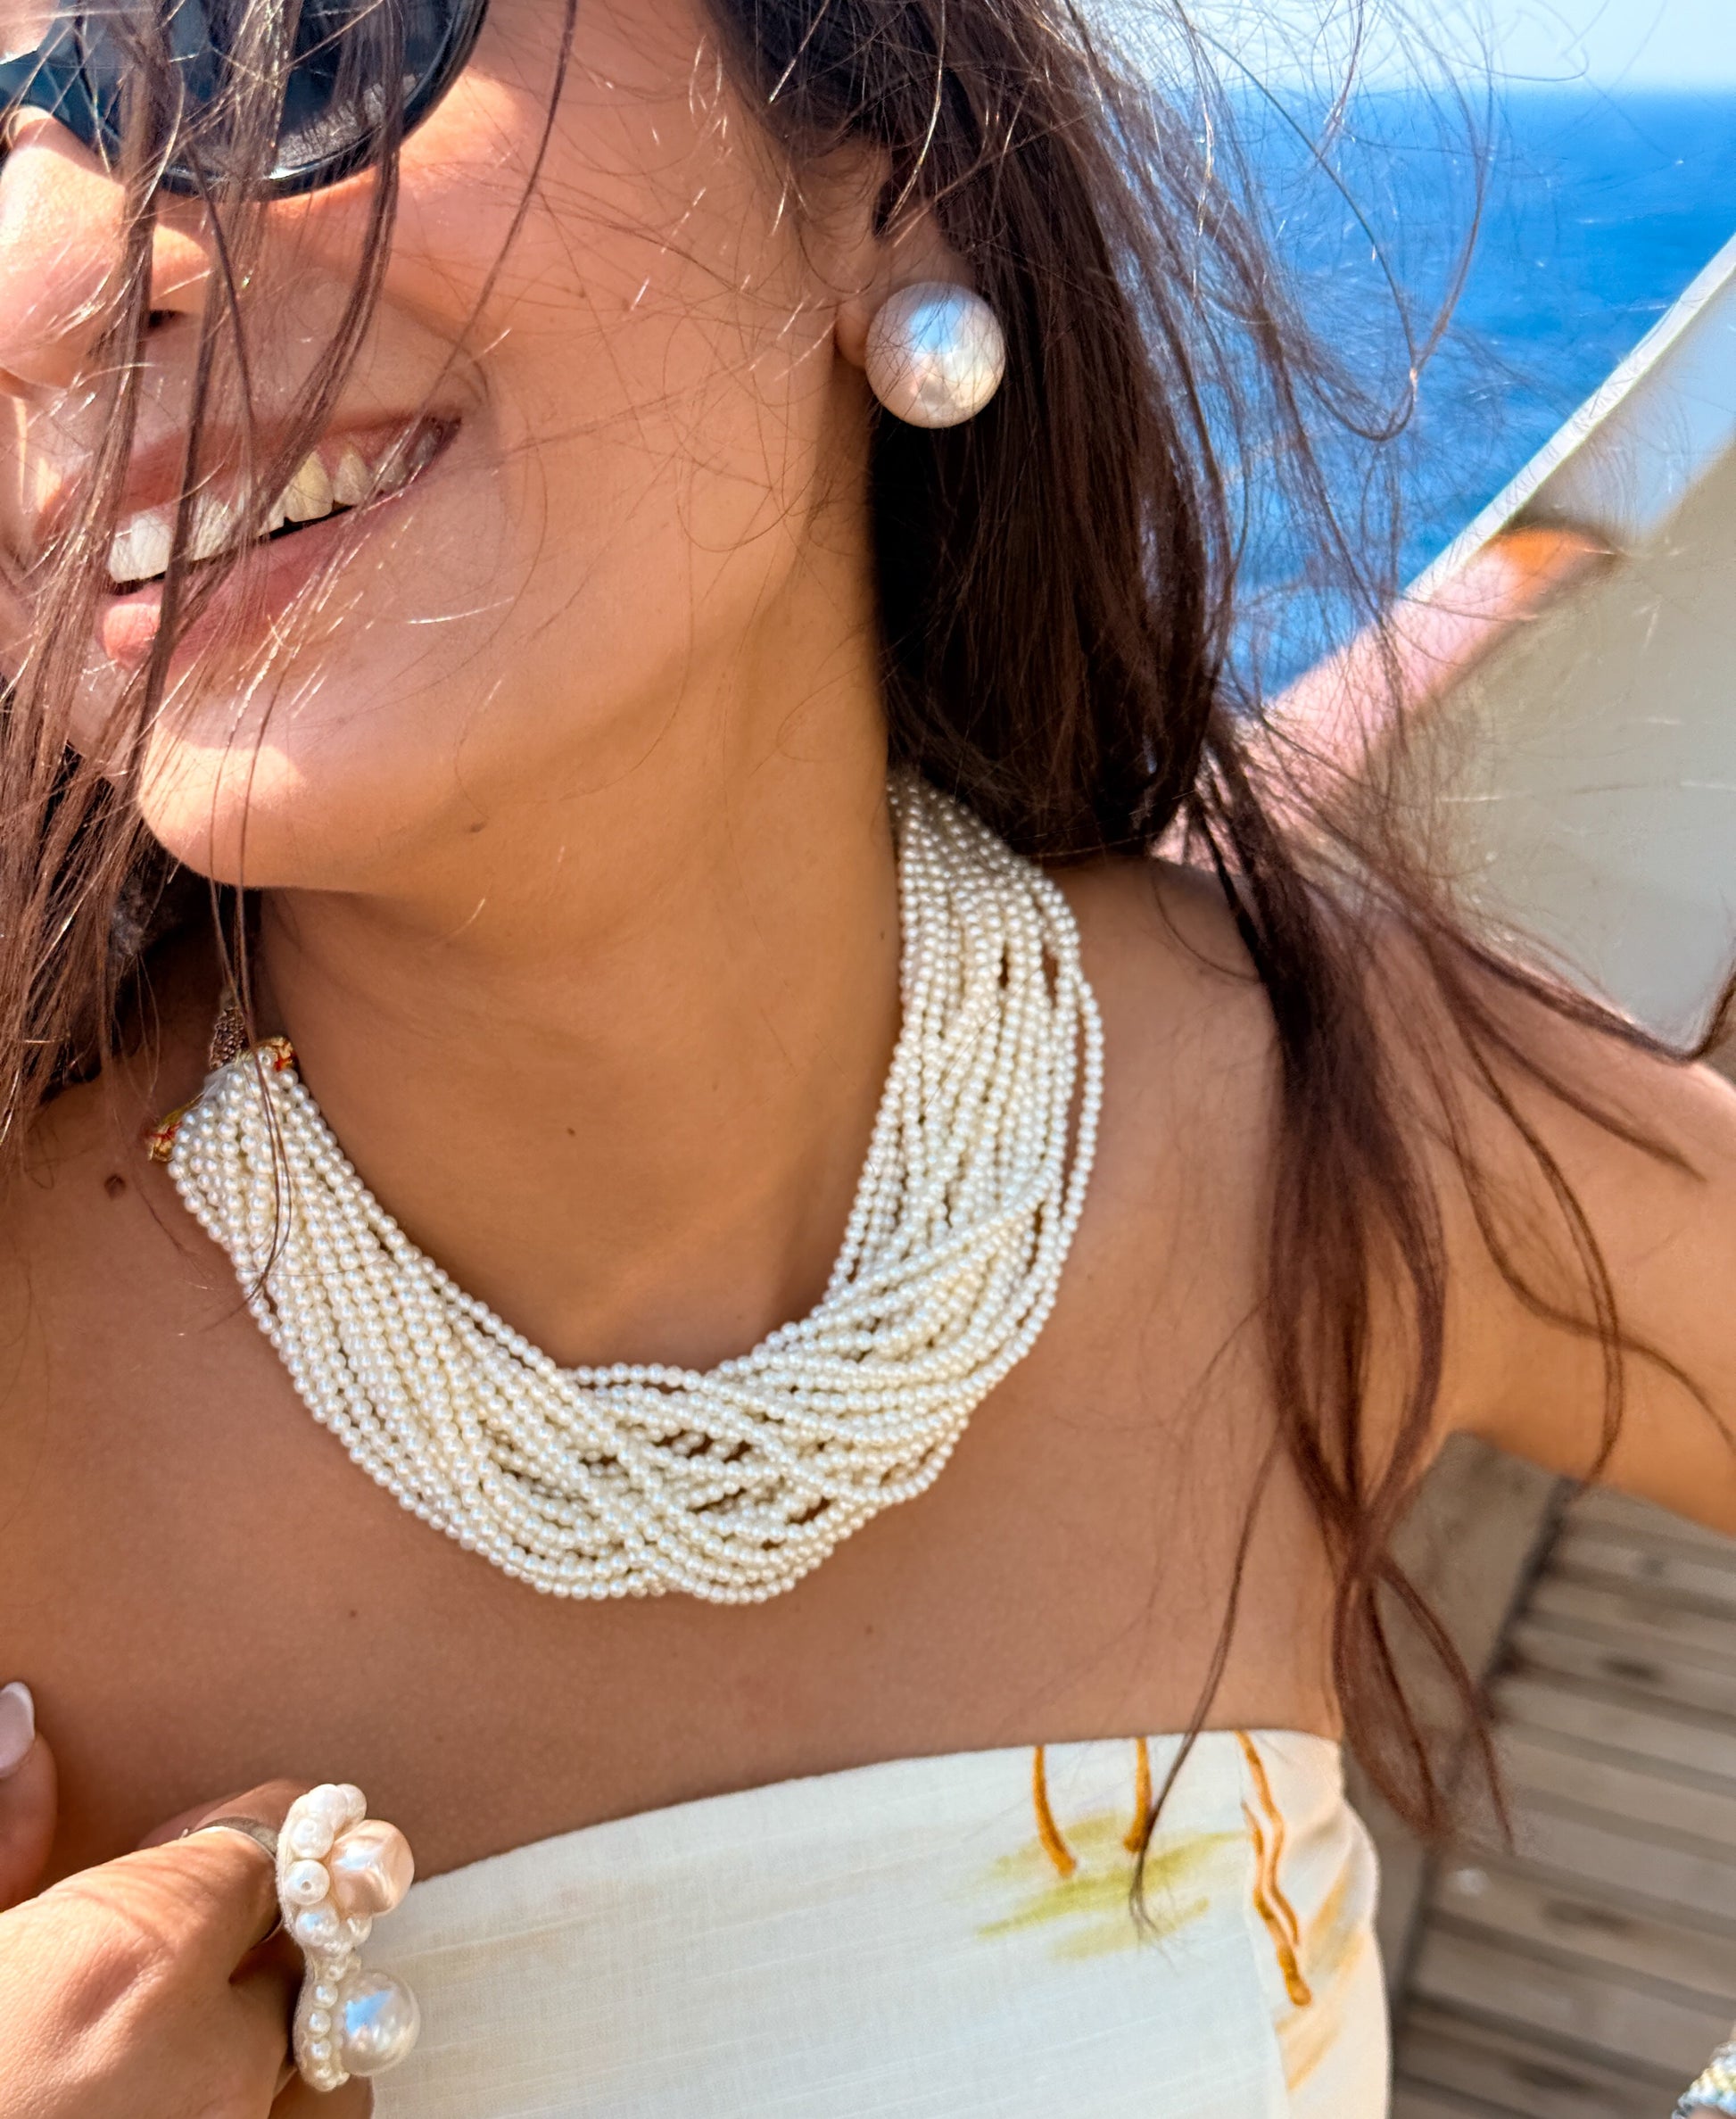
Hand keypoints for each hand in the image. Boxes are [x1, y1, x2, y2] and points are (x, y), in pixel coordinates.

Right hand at [0, 1683, 369, 2115]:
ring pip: (332, 2061)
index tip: (219, 1838)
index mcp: (124, 1956)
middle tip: (212, 1941)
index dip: (250, 1831)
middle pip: (311, 1946)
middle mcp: (201, 2055)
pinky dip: (276, 2112)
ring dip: (293, 2037)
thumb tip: (18, 1715)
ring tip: (213, 2040)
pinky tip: (200, 2103)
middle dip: (269, 1933)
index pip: (265, 1844)